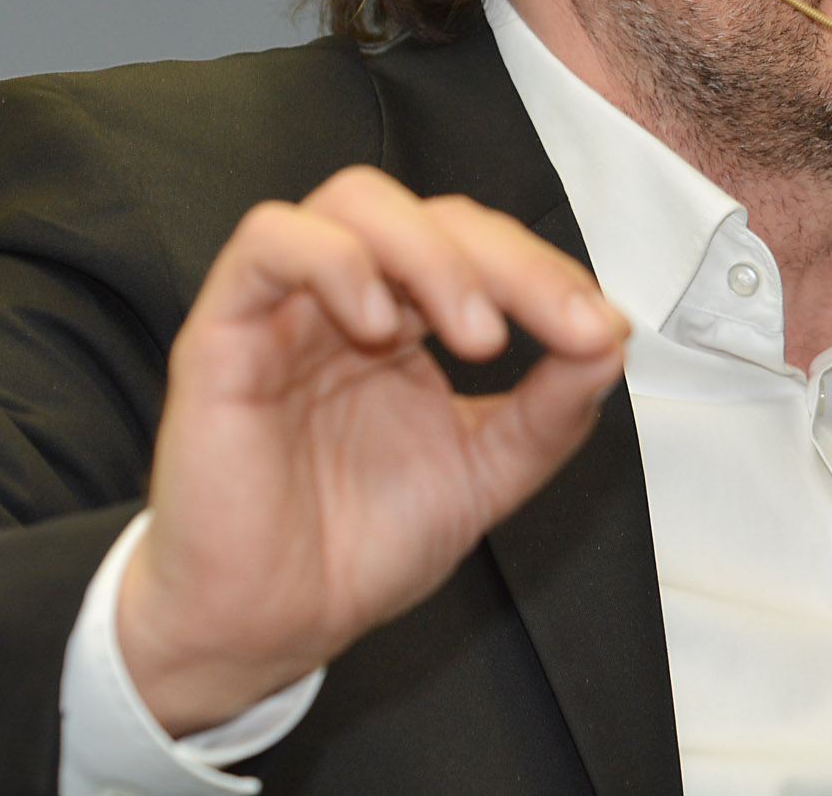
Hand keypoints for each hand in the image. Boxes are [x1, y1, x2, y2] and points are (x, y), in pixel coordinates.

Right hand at [115, 167, 628, 734]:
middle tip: (563, 322)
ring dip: (434, 254)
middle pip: (431, 214)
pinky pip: (267, 244)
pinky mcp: (221, 332)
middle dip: (512, 260)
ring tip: (480, 337)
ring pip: (355, 204)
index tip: (598, 327)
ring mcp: (284, 310)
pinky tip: (376, 323)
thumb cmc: (354, 547)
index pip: (480, 247)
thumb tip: (609, 340)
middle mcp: (349, 300)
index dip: (545, 271)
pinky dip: (333, 261)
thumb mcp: (486, 474)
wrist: (271, 627)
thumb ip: (551, 410)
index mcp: (406, 321)